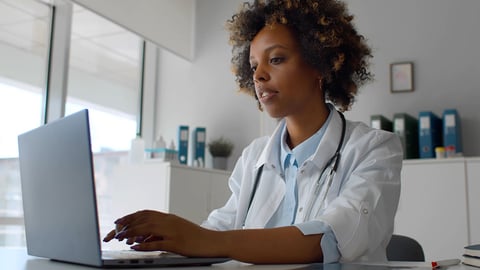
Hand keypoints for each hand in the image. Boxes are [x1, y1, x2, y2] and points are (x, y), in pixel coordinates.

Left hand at [103, 210, 222, 257]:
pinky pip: (156, 243)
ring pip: (147, 228)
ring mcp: (172, 231)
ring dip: (131, 232)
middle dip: (126, 224)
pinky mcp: (176, 243)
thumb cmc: (196, 237)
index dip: (130, 216)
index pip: (145, 213)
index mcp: (169, 218)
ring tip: (120, 237)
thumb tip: (142, 237)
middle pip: (143, 219)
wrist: (213, 241)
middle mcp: (169, 221)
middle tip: (114, 231)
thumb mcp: (177, 230)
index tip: (119, 221)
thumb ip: (160, 231)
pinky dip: (144, 244)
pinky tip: (135, 246)